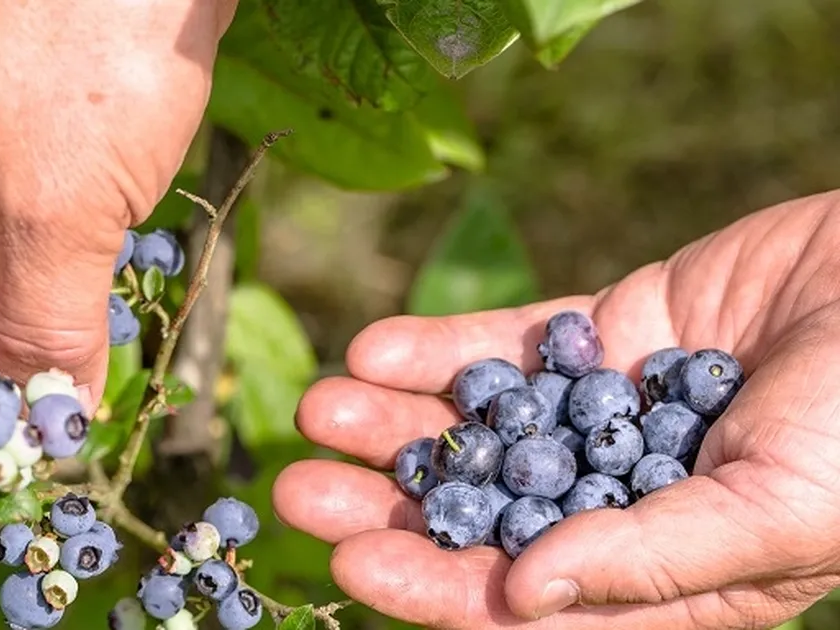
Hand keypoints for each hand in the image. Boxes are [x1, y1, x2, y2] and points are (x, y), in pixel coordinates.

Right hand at [0, 0, 236, 486]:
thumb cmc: (94, 43)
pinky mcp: (11, 170)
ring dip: (0, 364)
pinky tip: (76, 357)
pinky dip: (35, 317)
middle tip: (20, 458)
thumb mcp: (64, 206)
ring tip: (58, 414)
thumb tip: (41, 424)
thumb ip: (44, 328)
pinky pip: (2, 266)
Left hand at [273, 191, 839, 628]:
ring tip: (315, 411)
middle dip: (388, 505)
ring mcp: (604, 413)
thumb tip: (521, 595)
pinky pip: (509, 345)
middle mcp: (617, 499)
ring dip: (395, 423)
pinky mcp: (602, 335)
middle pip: (478, 512)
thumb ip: (651, 559)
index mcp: (660, 574)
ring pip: (479, 427)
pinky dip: (443, 348)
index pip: (523, 601)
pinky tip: (374, 349)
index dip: (434, 588)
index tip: (351, 566)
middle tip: (298, 491)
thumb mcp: (776, 513)